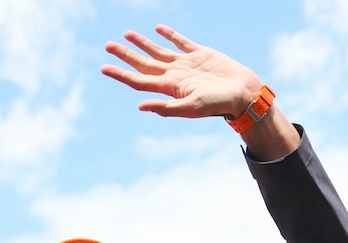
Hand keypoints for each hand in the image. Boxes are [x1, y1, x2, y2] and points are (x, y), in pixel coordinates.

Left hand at [101, 24, 261, 119]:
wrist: (244, 94)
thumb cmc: (220, 104)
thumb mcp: (193, 108)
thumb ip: (168, 108)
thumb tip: (141, 106)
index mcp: (170, 87)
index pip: (139, 80)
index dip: (121, 74)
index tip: (103, 67)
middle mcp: (175, 75)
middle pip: (144, 63)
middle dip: (125, 55)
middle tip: (108, 46)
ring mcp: (187, 64)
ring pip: (159, 51)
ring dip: (142, 43)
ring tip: (127, 34)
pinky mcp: (201, 54)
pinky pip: (181, 42)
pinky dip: (169, 35)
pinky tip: (159, 29)